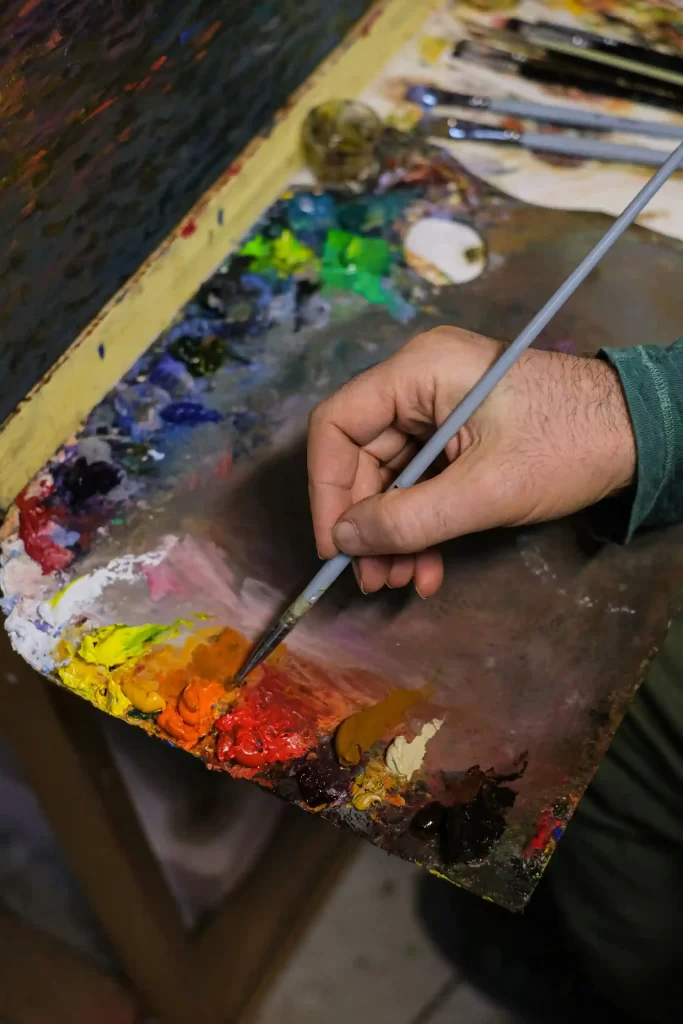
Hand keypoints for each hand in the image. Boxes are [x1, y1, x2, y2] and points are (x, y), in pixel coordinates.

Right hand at [307, 327, 635, 596]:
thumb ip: (410, 519)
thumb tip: (345, 540)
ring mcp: (438, 408)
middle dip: (367, 523)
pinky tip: (427, 566)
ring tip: (403, 580)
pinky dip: (419, 523)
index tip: (335, 546)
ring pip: (390, 477)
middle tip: (374, 579)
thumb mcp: (486, 490)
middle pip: (361, 456)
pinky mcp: (457, 433)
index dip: (326, 489)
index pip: (338, 425)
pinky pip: (420, 480)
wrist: (640, 436)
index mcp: (419, 371)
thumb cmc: (570, 445)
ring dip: (393, 532)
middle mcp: (419, 382)